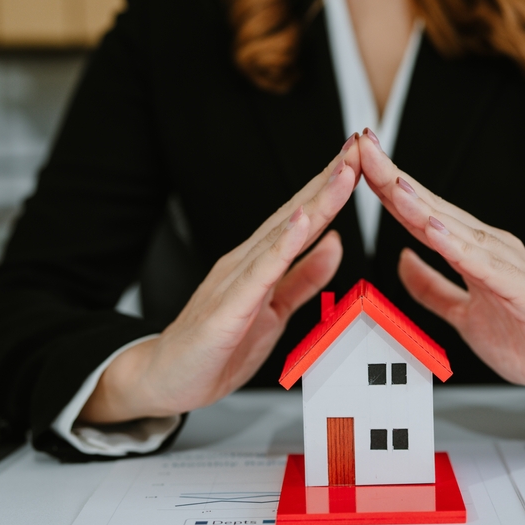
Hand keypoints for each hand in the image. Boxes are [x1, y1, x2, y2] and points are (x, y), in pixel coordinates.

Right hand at [79, 135, 362, 422]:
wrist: (164, 378)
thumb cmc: (215, 348)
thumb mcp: (275, 311)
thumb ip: (304, 278)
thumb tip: (335, 245)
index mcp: (260, 263)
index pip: (302, 218)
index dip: (332, 188)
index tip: (360, 159)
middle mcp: (246, 262)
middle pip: (295, 214)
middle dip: (329, 180)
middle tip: (359, 146)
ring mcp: (234, 281)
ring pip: (282, 235)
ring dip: (314, 202)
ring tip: (341, 173)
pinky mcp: (227, 309)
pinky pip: (259, 273)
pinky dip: (282, 246)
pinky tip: (300, 223)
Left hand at [357, 131, 524, 407]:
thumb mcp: (464, 313)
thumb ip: (433, 289)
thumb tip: (402, 261)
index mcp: (472, 251)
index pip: (420, 213)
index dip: (386, 186)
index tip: (355, 159)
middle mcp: (489, 248)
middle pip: (432, 209)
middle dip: (394, 178)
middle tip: (361, 145)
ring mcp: (507, 266)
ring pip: (455, 231)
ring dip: (421, 205)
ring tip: (390, 183)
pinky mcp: (523, 291)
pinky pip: (486, 268)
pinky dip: (459, 249)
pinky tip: (434, 232)